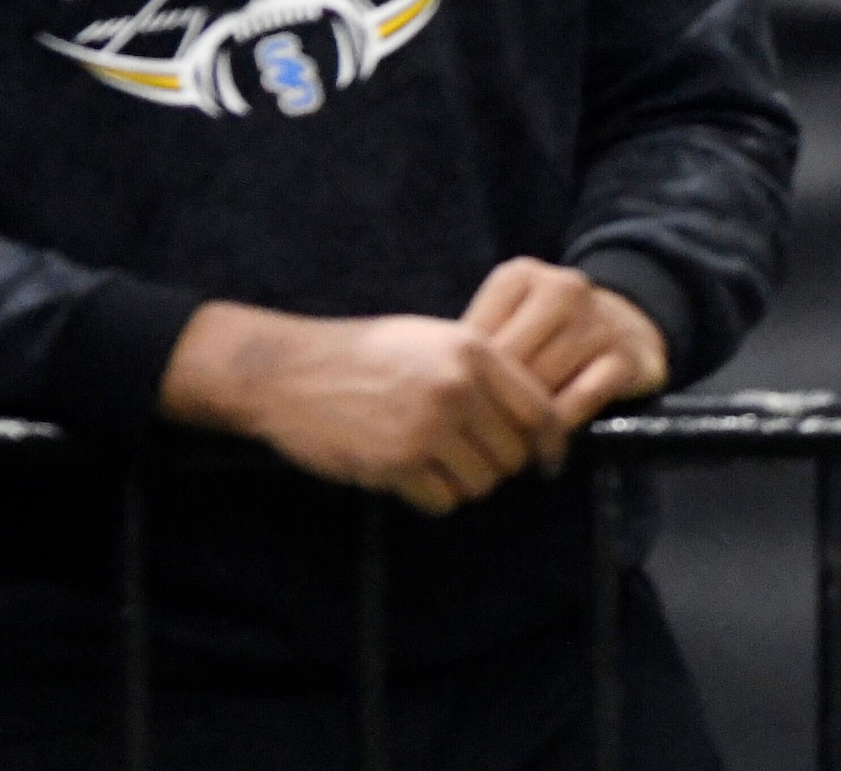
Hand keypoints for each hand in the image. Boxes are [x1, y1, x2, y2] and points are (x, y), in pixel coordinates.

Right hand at [160, 303, 559, 516]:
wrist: (289, 372)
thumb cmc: (366, 354)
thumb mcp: (435, 340)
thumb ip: (485, 371)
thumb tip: (534, 415)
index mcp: (473, 352)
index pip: (540, 410)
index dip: (551, 443)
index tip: (549, 462)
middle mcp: (457, 389)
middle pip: (513, 455)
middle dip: (500, 466)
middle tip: (473, 462)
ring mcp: (426, 427)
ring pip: (481, 483)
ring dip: (466, 484)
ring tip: (439, 466)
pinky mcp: (395, 464)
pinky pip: (443, 501)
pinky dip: (434, 497)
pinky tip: (413, 478)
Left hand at [462, 257, 670, 466]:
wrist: (630, 325)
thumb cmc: (547, 334)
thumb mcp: (507, 323)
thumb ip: (472, 348)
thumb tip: (429, 395)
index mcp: (521, 277)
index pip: (475, 338)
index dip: (463, 382)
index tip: (452, 414)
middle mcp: (563, 289)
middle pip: (509, 363)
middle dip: (492, 404)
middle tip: (475, 441)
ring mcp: (599, 321)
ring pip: (542, 383)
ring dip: (524, 421)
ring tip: (506, 449)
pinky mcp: (628, 356)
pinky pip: (581, 399)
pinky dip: (560, 425)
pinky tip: (547, 445)